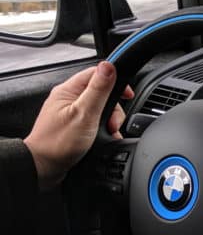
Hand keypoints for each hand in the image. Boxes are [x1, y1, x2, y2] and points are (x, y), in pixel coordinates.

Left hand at [24, 61, 133, 189]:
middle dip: (113, 109)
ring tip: (108, 133)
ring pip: (100, 108)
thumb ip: (98, 90)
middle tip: (112, 123)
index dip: (115, 81)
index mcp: (68, 91)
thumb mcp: (84, 114)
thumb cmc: (58, 143)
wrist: (43, 168)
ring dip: (109, 121)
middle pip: (102, 93)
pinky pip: (95, 121)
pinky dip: (103, 130)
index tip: (127, 94)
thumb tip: (109, 66)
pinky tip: (104, 138)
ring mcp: (71, 113)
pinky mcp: (74, 126)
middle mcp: (69, 99)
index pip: (97, 73)